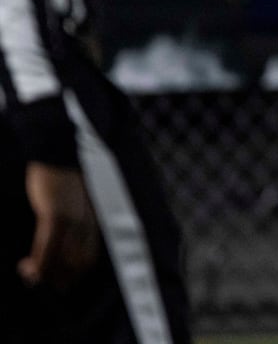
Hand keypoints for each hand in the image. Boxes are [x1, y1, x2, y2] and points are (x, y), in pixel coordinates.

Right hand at [19, 162, 100, 290]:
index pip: (88, 259)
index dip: (71, 275)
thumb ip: (69, 223)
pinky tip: (26, 265)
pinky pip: (47, 247)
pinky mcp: (55, 214)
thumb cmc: (60, 182)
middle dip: (57, 278)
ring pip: (61, 260)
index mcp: (90, 223)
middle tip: (37, 279)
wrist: (56, 157)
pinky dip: (37, 262)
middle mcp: (85, 224)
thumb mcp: (70, 205)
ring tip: (28, 274)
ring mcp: (71, 220)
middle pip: (77, 264)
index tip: (55, 281)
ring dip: (43, 273)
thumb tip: (56, 246)